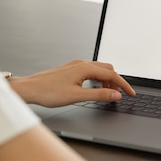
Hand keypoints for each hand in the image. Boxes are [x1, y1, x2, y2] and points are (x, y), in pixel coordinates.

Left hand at [9, 60, 135, 106]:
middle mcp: (82, 64)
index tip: (131, 93)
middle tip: (119, 95)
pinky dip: (98, 80)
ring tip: (107, 94)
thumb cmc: (48, 92)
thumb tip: (116, 95)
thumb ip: (99, 95)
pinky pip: (91, 71)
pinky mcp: (71, 69)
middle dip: (116, 82)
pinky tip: (94, 89)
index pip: (112, 75)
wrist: (28, 89)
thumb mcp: (77, 96)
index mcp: (85, 68)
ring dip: (107, 81)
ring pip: (99, 70)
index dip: (124, 85)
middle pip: (108, 69)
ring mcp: (76, 65)